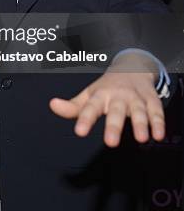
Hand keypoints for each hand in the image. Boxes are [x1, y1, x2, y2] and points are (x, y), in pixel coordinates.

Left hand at [49, 55, 164, 146]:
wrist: (132, 67)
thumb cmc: (107, 87)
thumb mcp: (89, 95)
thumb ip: (72, 106)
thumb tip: (53, 105)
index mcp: (100, 95)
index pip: (91, 108)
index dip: (85, 119)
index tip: (80, 132)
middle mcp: (118, 96)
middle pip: (116, 111)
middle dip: (114, 126)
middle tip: (111, 143)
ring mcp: (136, 98)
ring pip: (139, 111)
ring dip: (140, 124)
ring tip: (141, 138)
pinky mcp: (151, 101)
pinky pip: (156, 111)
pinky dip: (158, 123)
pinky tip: (157, 135)